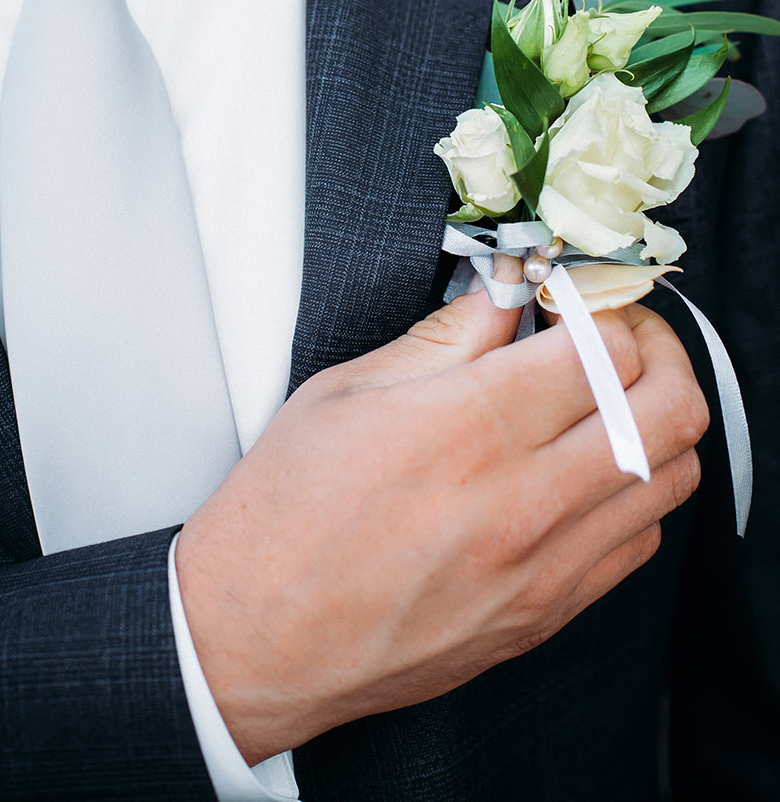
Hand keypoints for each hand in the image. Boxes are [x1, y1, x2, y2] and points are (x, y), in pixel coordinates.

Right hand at [175, 258, 707, 763]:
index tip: (578, 295)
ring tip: (611, 396)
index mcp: (470, 425)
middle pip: (671, 406)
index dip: (604, 302)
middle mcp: (525, 498)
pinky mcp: (548, 613)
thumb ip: (448, 334)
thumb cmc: (285, 511)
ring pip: (673, 474)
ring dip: (657, 417)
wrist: (254, 639)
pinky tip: (587, 469)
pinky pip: (640, 540)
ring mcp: (545, 566)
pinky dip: (635, 489)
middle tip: (621, 331)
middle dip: (661, 348)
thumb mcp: (348, 390)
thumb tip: (509, 288)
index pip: (604, 344)